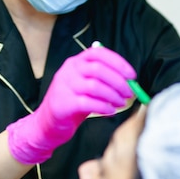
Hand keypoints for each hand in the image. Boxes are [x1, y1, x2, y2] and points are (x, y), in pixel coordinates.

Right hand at [6, 46, 135, 163]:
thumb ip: (104, 81)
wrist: (47, 124)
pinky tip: (110, 111)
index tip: (132, 75)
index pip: (98, 54)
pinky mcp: (62, 103)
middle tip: (130, 93)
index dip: (118, 62)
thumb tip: (130, 82)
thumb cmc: (72, 104)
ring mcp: (63, 86)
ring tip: (121, 103)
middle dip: (118, 81)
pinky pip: (88, 103)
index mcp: (75, 62)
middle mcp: (68, 71)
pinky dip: (103, 107)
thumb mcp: (86, 86)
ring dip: (113, 95)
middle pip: (98, 69)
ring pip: (94, 86)